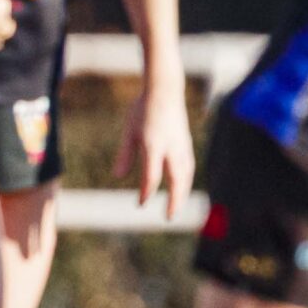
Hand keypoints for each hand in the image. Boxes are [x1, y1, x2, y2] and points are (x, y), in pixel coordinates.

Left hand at [115, 83, 195, 219]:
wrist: (165, 90)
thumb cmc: (142, 110)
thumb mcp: (129, 131)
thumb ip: (125, 155)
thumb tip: (118, 177)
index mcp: (154, 145)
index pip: (152, 175)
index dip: (147, 192)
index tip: (141, 203)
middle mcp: (171, 148)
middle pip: (176, 180)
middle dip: (174, 200)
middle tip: (169, 217)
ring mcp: (182, 145)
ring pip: (185, 174)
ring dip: (182, 192)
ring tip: (176, 206)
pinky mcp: (186, 143)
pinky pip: (189, 166)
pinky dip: (186, 180)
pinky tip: (181, 187)